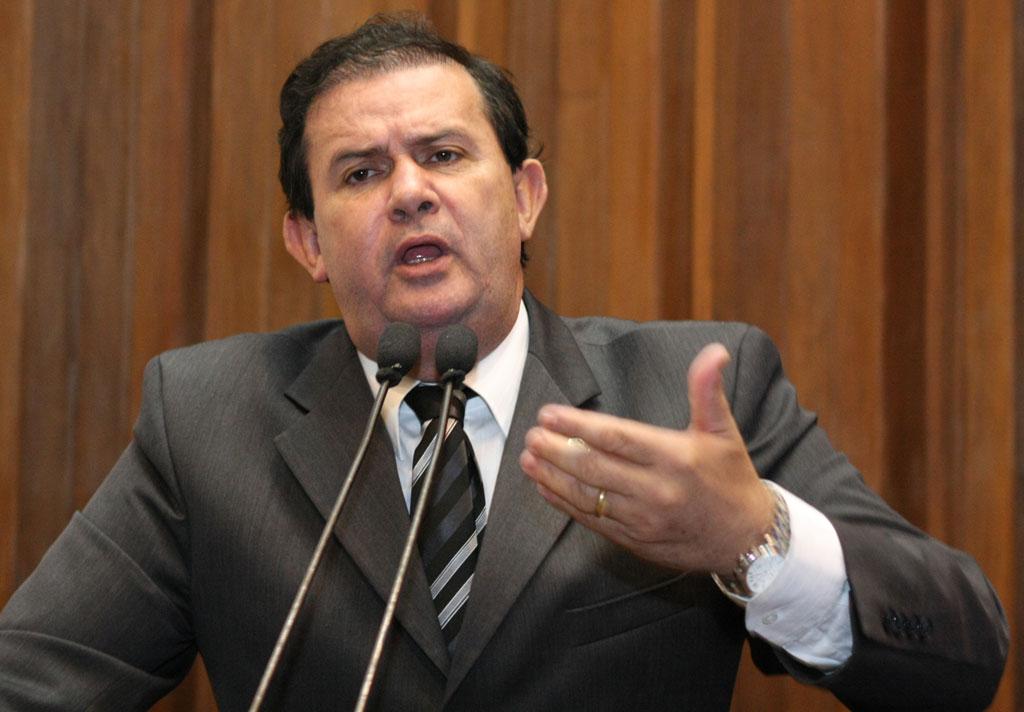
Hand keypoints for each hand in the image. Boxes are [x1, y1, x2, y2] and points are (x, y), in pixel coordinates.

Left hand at [519, 343, 774, 572]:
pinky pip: (593, 521)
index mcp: (675, 458)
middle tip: (531, 435)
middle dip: (556, 450)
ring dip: (553, 477)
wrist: (747, 539)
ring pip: (588, 496)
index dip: (578, 425)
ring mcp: (643, 519)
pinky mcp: (635, 541)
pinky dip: (565, 504)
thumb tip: (714, 351)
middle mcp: (656, 490)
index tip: (549, 414)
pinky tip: (545, 487)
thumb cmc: (731, 478)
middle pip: (594, 467)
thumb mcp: (724, 431)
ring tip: (527, 459)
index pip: (616, 438)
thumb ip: (708, 390)